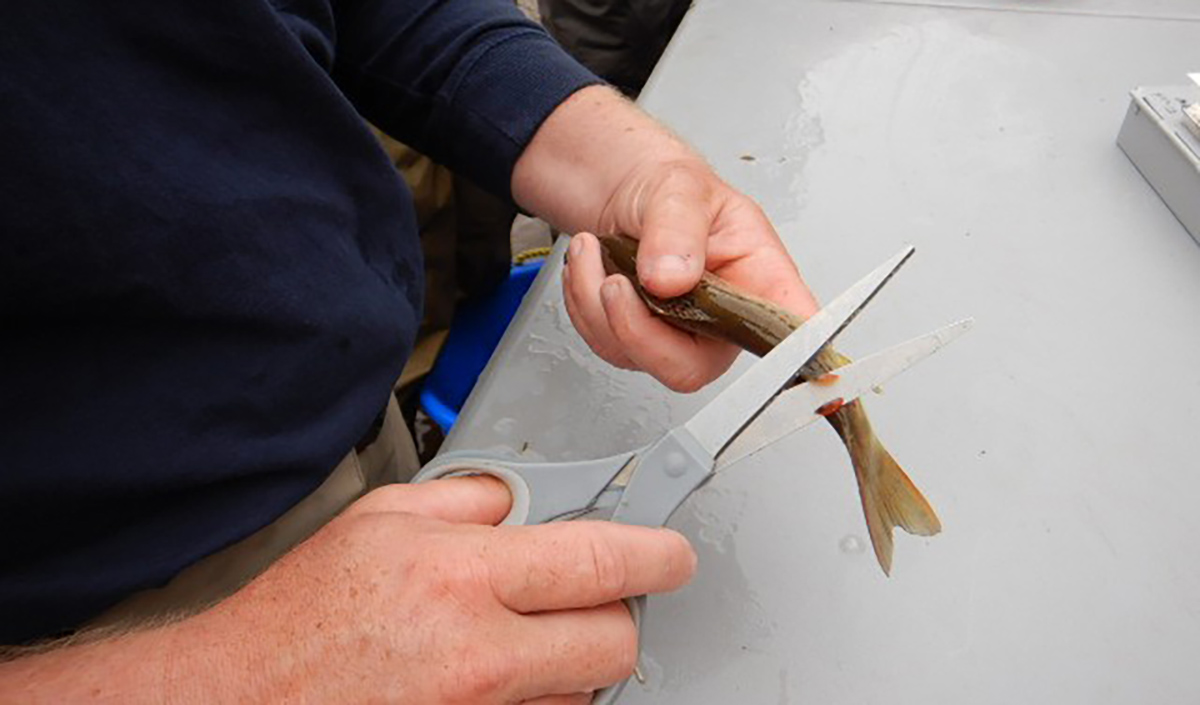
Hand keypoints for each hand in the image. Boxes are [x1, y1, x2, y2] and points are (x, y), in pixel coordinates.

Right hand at [184, 476, 695, 703]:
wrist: (242, 698)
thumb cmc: (301, 617)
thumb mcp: (383, 518)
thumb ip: (472, 500)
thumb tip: (531, 500)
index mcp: (464, 577)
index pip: (604, 558)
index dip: (658, 551)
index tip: (674, 552)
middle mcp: (481, 655)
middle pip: (616, 640)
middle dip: (615, 614)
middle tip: (587, 597)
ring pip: (584, 692)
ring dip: (568, 664)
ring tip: (509, 643)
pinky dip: (534, 703)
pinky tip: (487, 681)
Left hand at [563, 159, 818, 391]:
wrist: (627, 194)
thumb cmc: (672, 190)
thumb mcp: (680, 189)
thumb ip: (678, 229)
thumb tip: (672, 276)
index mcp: (759, 281)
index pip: (791, 332)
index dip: (794, 358)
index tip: (791, 364)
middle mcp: (725, 320)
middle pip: (690, 368)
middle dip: (636, 329)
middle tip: (614, 282)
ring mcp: (680, 336)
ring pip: (635, 356)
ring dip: (595, 303)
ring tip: (592, 250)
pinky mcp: (640, 342)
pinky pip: (604, 345)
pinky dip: (583, 304)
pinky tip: (591, 269)